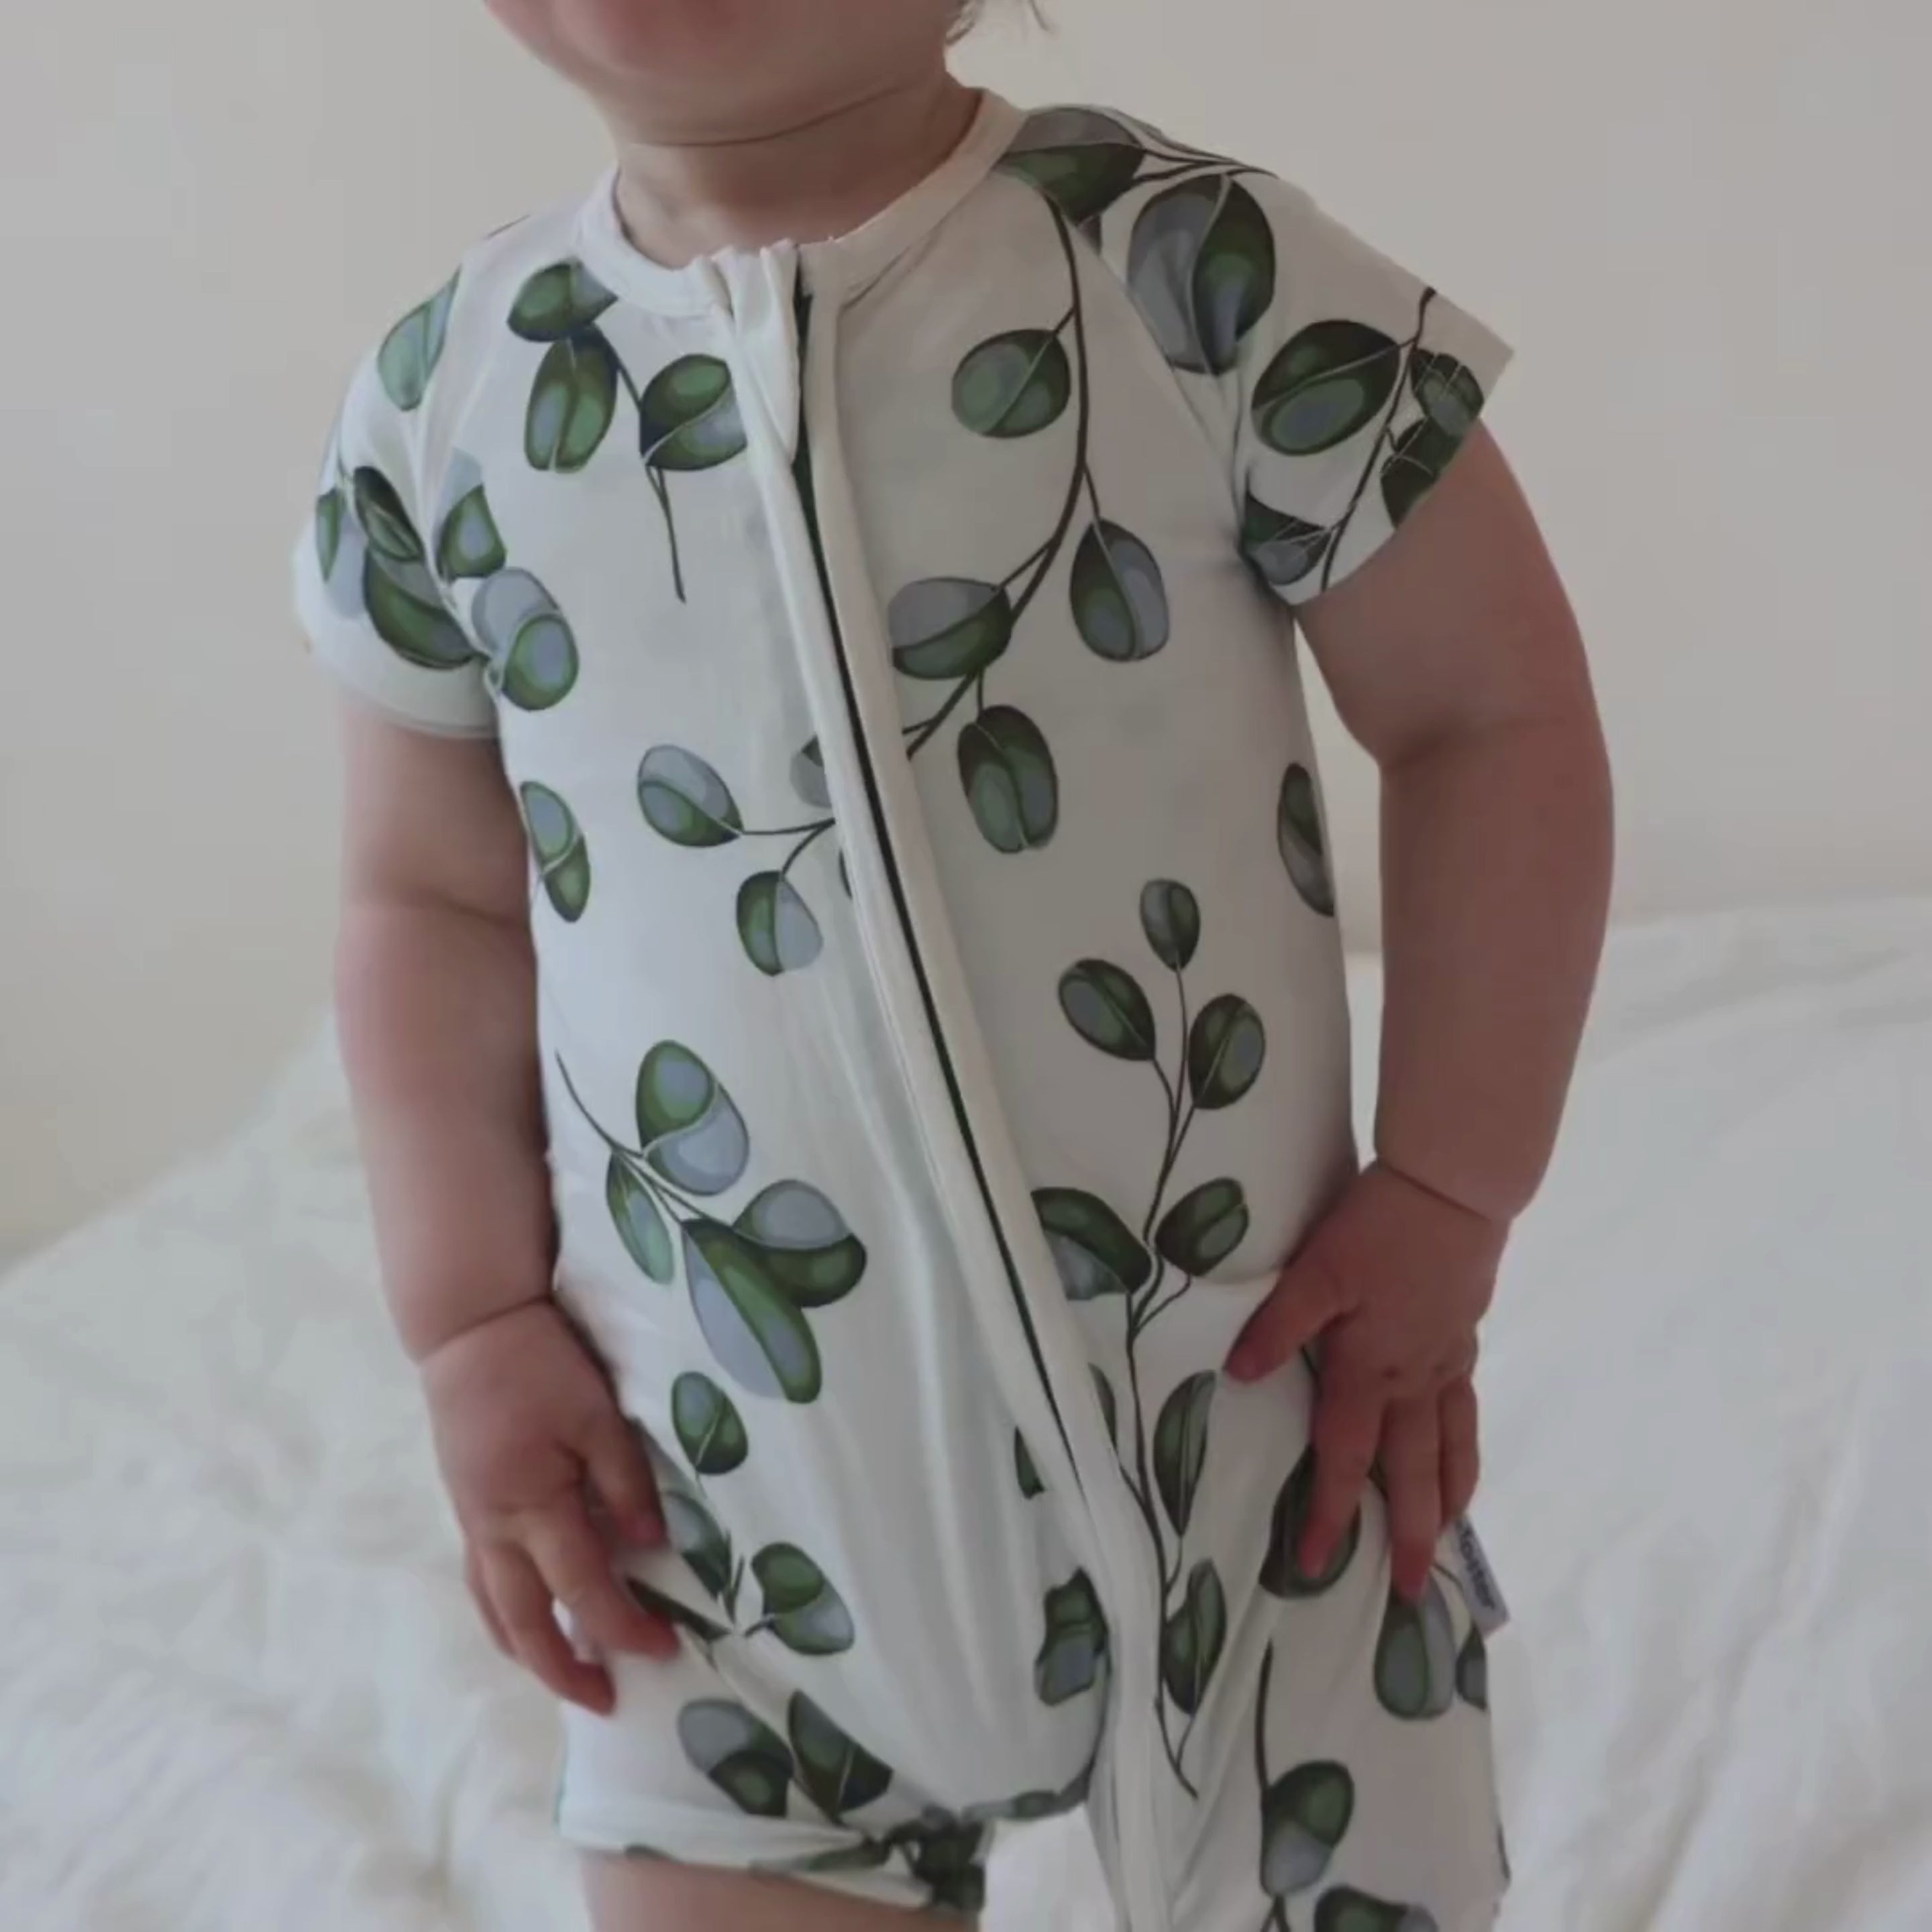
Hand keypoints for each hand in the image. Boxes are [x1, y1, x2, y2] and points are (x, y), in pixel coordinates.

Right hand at [421, 1299, 677, 1711]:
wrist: (470, 1330)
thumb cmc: (540, 1365)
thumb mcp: (598, 1415)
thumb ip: (625, 1482)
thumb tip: (651, 1548)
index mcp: (530, 1505)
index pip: (582, 1587)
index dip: (623, 1626)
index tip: (664, 1650)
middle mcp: (494, 1527)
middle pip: (523, 1622)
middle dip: (562, 1670)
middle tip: (603, 1701)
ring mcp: (473, 1519)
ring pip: (492, 1608)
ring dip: (526, 1649)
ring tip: (564, 1674)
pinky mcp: (467, 1504)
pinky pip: (482, 1579)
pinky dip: (505, 1612)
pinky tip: (528, 1615)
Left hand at [1226, 1162, 1502, 1601]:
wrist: (1453, 1189)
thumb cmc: (1378, 1226)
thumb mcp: (1317, 1270)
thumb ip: (1278, 1324)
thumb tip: (1238, 1376)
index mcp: (1370, 1370)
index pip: (1345, 1458)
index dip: (1330, 1513)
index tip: (1315, 1564)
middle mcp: (1414, 1380)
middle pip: (1412, 1473)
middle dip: (1409, 1535)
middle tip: (1409, 1590)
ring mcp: (1446, 1363)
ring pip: (1451, 1448)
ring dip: (1447, 1499)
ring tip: (1446, 1539)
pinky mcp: (1464, 1339)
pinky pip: (1466, 1413)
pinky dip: (1465, 1448)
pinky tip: (1458, 1454)